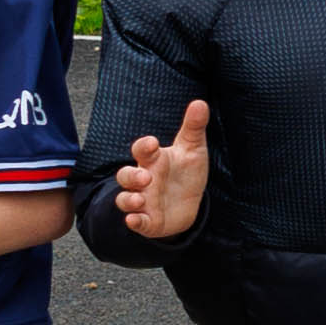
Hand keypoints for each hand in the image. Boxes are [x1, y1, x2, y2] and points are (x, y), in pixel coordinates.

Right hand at [110, 97, 212, 243]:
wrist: (190, 203)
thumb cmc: (186, 172)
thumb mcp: (193, 149)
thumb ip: (194, 127)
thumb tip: (200, 103)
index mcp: (154, 160)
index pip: (141, 150)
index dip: (144, 146)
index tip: (153, 143)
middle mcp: (144, 180)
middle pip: (125, 175)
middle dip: (131, 176)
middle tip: (146, 176)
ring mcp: (144, 201)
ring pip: (125, 199)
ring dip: (129, 200)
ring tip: (140, 199)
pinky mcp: (148, 221)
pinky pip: (136, 222)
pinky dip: (134, 221)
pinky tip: (135, 220)